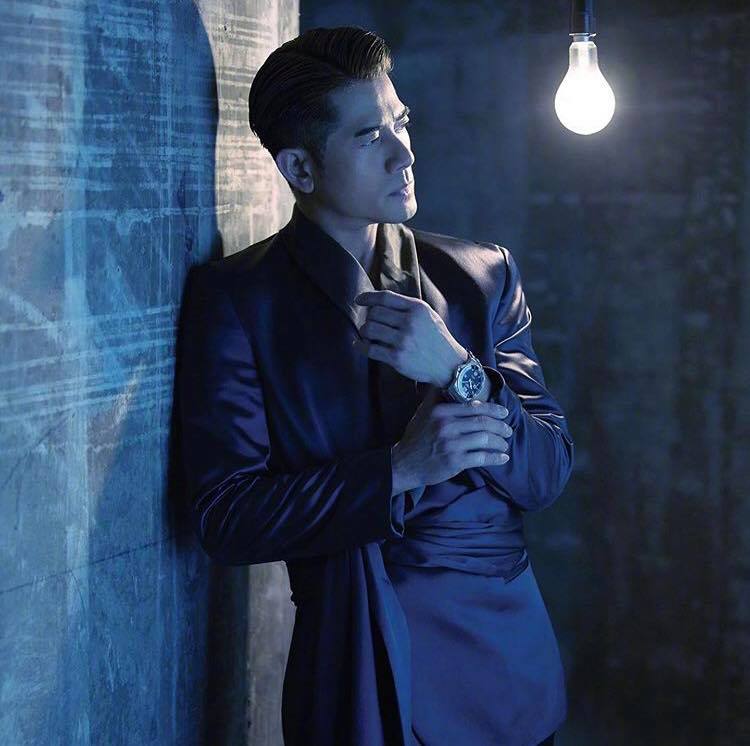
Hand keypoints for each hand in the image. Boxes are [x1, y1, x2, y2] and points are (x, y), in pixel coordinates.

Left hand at [353, 290, 466, 385]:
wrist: (449, 364)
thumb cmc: (437, 338)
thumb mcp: (428, 315)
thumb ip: (408, 307)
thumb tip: (380, 302)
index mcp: (417, 309)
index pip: (385, 297)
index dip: (368, 297)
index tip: (359, 300)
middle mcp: (409, 323)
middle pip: (374, 313)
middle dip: (368, 317)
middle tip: (370, 323)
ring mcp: (403, 341)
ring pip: (369, 329)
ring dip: (364, 331)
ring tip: (367, 334)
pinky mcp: (397, 358)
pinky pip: (370, 349)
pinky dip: (361, 346)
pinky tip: (360, 345)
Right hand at [391, 387, 512, 491]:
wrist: (404, 464)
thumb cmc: (416, 438)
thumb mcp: (422, 413)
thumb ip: (436, 398)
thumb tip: (446, 379)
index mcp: (441, 412)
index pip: (474, 407)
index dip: (493, 409)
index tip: (504, 412)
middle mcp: (447, 426)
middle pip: (483, 423)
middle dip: (500, 426)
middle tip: (508, 430)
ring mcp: (451, 444)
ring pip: (485, 439)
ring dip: (500, 442)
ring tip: (505, 444)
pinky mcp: (455, 461)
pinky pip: (482, 457)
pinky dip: (496, 458)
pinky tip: (503, 458)